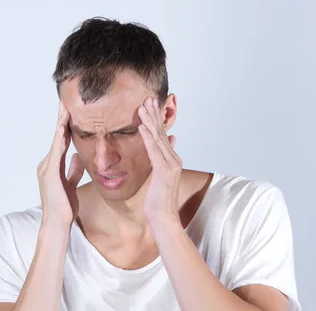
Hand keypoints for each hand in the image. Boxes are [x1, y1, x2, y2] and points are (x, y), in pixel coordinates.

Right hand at [37, 101, 84, 227]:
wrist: (57, 223)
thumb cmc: (64, 207)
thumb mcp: (71, 184)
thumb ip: (73, 170)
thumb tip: (78, 157)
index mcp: (53, 166)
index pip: (62, 141)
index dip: (66, 126)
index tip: (71, 111)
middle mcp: (48, 164)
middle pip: (57, 137)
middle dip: (62, 119)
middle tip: (65, 101)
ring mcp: (47, 168)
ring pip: (56, 141)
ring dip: (60, 124)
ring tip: (64, 108)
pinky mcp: (50, 174)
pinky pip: (56, 152)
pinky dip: (59, 139)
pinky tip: (63, 128)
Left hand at [138, 97, 182, 222]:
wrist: (163, 217)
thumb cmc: (159, 199)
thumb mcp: (160, 175)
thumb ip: (164, 158)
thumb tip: (171, 140)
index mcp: (171, 159)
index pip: (163, 136)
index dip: (156, 120)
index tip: (150, 105)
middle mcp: (173, 159)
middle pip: (162, 133)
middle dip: (154, 115)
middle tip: (148, 98)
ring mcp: (170, 165)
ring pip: (158, 138)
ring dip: (149, 121)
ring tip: (142, 107)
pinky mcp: (164, 171)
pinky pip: (154, 151)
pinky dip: (147, 137)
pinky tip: (142, 126)